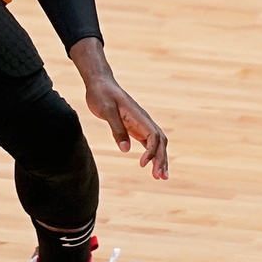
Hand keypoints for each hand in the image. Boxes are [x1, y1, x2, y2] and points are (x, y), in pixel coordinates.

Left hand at [69, 38, 167, 179]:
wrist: (100, 84)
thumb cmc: (101, 94)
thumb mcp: (106, 110)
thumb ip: (116, 129)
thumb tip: (126, 150)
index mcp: (138, 115)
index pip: (153, 135)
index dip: (152, 151)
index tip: (143, 164)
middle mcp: (143, 120)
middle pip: (160, 141)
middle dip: (161, 159)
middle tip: (159, 178)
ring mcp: (140, 124)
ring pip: (157, 143)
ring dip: (160, 159)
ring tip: (160, 177)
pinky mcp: (134, 127)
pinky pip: (148, 142)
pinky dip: (152, 154)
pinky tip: (151, 166)